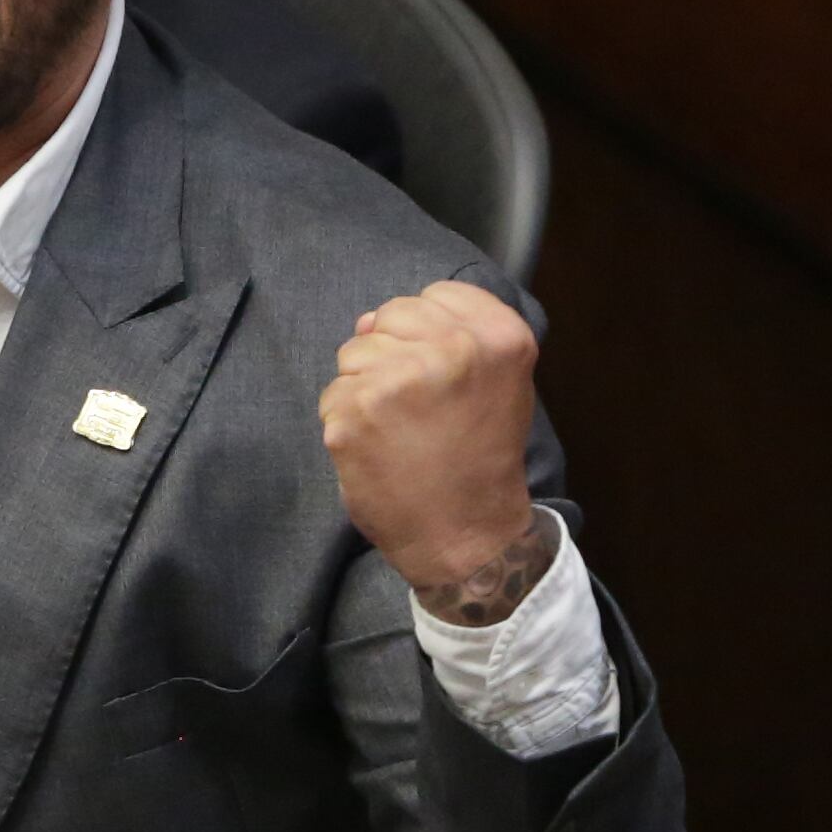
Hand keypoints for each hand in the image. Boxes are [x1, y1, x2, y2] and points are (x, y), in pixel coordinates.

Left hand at [318, 282, 545, 616]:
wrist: (467, 535)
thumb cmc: (480, 458)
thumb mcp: (495, 385)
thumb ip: (448, 336)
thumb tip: (367, 320)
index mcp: (498, 338)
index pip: (436, 296)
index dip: (428, 333)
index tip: (442, 372)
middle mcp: (452, 350)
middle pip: (388, 316)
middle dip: (392, 355)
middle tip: (420, 408)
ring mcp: (400, 379)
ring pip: (354, 353)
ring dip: (366, 388)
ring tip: (401, 430)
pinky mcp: (355, 411)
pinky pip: (333, 394)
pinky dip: (346, 422)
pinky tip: (379, 449)